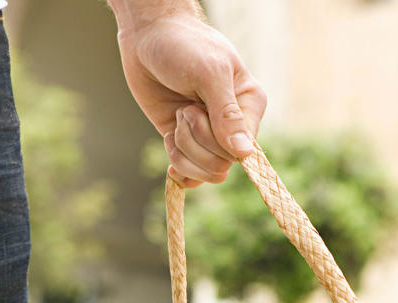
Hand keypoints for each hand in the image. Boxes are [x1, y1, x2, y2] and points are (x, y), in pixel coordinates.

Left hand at [116, 13, 266, 187]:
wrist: (148, 36)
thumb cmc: (184, 46)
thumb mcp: (209, 74)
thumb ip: (226, 114)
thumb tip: (244, 154)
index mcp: (250, 106)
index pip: (244, 148)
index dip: (220, 141)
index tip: (200, 110)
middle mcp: (233, 125)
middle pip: (223, 163)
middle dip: (197, 140)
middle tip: (185, 108)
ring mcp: (208, 135)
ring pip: (206, 170)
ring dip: (184, 147)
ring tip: (177, 116)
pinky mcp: (185, 140)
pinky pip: (189, 171)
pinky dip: (178, 165)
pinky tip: (170, 148)